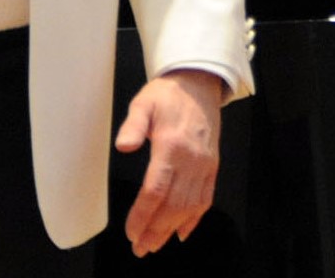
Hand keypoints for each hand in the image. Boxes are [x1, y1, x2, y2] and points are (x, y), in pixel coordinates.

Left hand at [114, 69, 222, 257]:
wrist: (198, 86)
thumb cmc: (168, 95)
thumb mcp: (143, 103)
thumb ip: (133, 126)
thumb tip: (123, 146)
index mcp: (172, 146)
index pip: (156, 190)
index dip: (144, 214)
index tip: (132, 230)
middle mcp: (192, 161)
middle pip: (174, 206)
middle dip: (156, 230)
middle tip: (140, 247)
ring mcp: (205, 167)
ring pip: (190, 208)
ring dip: (172, 230)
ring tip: (155, 244)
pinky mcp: (212, 169)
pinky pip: (205, 200)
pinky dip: (194, 219)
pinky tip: (182, 232)